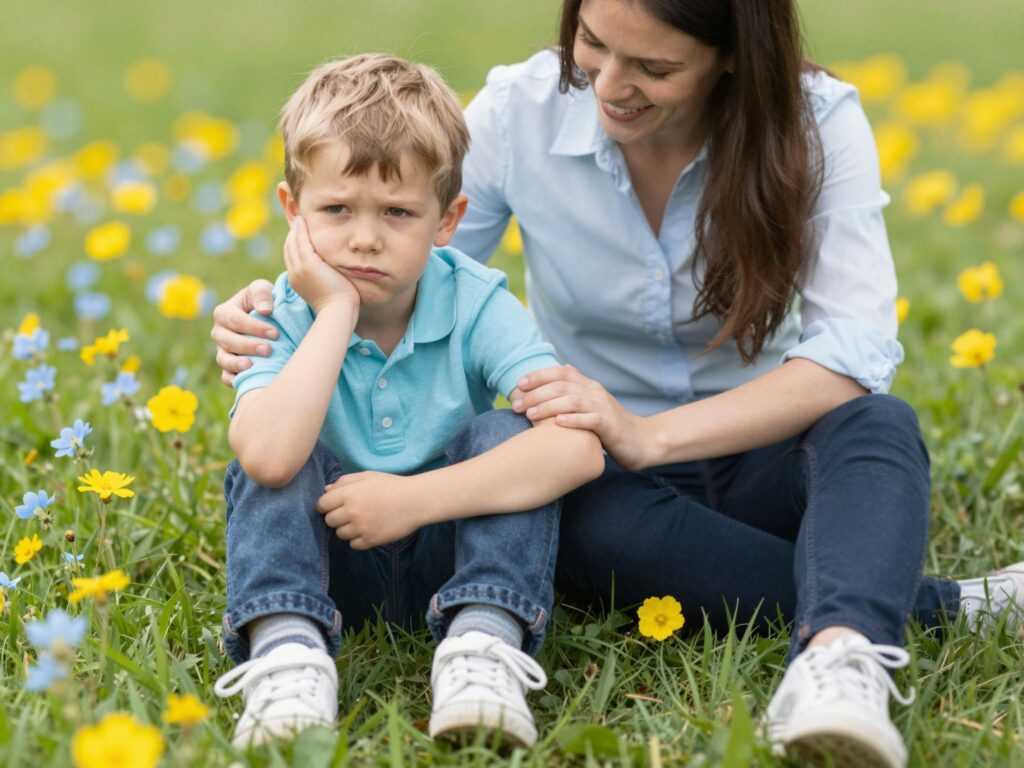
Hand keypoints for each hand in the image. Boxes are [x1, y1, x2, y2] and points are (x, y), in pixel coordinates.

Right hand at [210, 279, 276, 386]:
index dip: (254, 327)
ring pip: (223, 360)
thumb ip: (262, 293)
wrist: (270, 321)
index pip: (235, 320)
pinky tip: (247, 380)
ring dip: (237, 364)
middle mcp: (220, 332)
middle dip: (247, 346)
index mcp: (224, 312)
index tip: (275, 333)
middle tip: (268, 350)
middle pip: (227, 341)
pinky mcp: (229, 367)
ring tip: (252, 366)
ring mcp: (223, 351)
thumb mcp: (262, 289)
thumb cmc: (265, 301)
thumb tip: (265, 310)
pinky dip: (234, 380)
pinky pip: (226, 377)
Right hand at [285, 216, 360, 314]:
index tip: (298, 232)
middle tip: (297, 220)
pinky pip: (301, 241)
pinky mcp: (308, 264)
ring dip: (295, 228)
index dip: (294, 244)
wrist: (338, 311)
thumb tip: (331, 271)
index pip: (292, 257)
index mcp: (297, 281)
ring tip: (300, 218)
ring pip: (293, 243)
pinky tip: (303, 220)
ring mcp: (299, 269)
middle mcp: (294, 274)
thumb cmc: (339, 304)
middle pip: (289, 248)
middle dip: (292, 234)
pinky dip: (300, 230)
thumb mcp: (327, 288)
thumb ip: (325, 277)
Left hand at [317, 472, 423, 549]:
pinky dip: (358, 539)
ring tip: (361, 521)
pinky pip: (353, 544)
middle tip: (350, 513)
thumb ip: (344, 482)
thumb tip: (326, 490)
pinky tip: (368, 530)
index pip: (322, 505)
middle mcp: (352, 511)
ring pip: (340, 534)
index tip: (334, 505)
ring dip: (347, 529)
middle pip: (329, 521)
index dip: (326, 505)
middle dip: (337, 517)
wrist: (415, 501)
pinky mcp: (370, 540)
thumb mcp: (367, 477)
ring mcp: (361, 528)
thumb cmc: (391, 485)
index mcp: (349, 493)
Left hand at [513, 364, 653, 469]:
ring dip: (548, 406)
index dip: (539, 376)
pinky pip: (590, 420)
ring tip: (530, 415)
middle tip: (516, 405)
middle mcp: (595, 392)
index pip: (561, 373)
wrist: (641, 441)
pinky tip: (557, 424)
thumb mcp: (592, 403)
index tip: (519, 385)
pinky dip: (573, 420)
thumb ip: (577, 389)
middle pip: (562, 386)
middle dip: (536, 394)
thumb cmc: (610, 425)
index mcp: (589, 386)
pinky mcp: (609, 426)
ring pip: (573, 401)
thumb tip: (565, 369)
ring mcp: (603, 408)